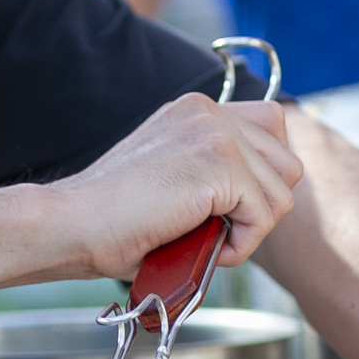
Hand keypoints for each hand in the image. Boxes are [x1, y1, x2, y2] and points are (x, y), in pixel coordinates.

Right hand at [51, 95, 301, 279]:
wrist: (71, 224)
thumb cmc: (111, 220)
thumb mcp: (171, 181)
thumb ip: (213, 175)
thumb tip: (263, 202)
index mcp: (196, 110)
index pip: (272, 128)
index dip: (260, 177)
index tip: (225, 208)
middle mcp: (209, 112)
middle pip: (287, 162)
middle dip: (261, 206)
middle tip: (216, 230)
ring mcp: (216, 134)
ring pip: (281, 193)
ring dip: (249, 229)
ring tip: (204, 241)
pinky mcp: (219, 165)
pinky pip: (264, 217)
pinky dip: (240, 247)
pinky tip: (201, 248)